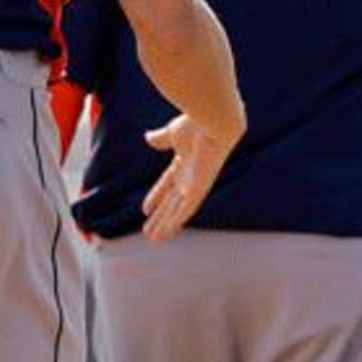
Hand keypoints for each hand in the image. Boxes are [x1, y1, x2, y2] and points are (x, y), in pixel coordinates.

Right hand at [141, 114, 237, 241]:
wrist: (216, 123)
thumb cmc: (197, 123)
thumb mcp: (173, 132)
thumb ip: (162, 138)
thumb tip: (149, 138)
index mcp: (184, 159)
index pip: (167, 182)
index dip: (156, 195)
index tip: (145, 209)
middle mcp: (191, 174)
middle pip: (172, 200)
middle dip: (160, 215)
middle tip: (148, 230)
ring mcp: (196, 183)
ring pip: (177, 209)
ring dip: (165, 224)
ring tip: (152, 238)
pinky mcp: (199, 189)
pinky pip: (186, 210)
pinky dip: (175, 223)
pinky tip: (165, 235)